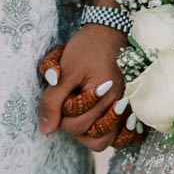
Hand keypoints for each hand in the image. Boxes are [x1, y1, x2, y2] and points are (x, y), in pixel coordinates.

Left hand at [38, 25, 136, 151]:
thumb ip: (53, 100)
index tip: (60, 95)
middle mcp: (118, 105)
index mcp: (103, 95)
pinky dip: (106, 133)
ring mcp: (125, 108)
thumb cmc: (86, 48)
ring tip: (79, 115)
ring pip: (104, 141)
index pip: (75, 125)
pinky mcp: (127, 108)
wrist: (108, 32)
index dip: (60, 114)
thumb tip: (46, 129)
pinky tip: (95, 123)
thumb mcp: (64, 70)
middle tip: (67, 105)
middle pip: (90, 137)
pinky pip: (121, 136)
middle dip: (72, 124)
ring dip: (87, 133)